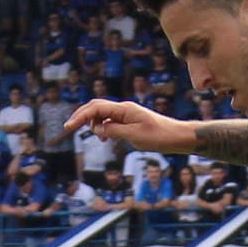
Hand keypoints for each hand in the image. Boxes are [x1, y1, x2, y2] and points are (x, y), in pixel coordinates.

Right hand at [63, 99, 196, 154]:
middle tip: (70, 128)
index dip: (80, 116)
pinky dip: (104, 127)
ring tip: (98, 138)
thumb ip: (113, 131)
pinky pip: (111, 120)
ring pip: (102, 114)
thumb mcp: (134, 136)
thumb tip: (95, 128)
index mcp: (124, 109)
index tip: (69, 127)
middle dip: (82, 116)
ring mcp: (127, 114)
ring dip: (94, 123)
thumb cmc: (160, 137)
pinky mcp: (130, 121)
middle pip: (96, 107)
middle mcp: (124, 108)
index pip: (96, 108)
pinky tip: (106, 137)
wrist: (178, 137)